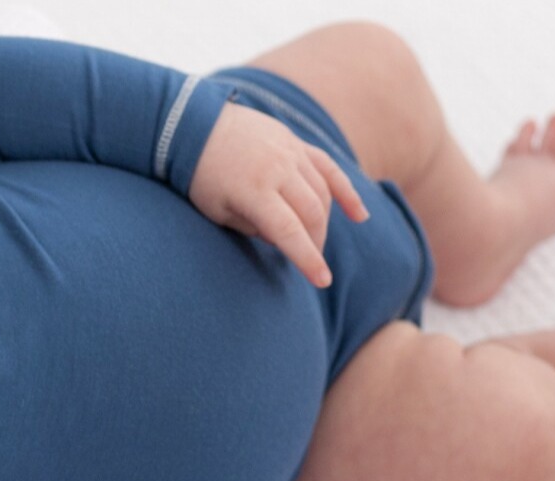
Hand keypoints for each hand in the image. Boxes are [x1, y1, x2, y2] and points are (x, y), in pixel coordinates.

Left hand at [189, 102, 370, 286]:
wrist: (195, 125)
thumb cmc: (201, 176)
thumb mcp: (217, 211)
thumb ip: (253, 227)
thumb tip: (285, 239)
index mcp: (254, 190)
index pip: (289, 230)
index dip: (307, 258)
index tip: (322, 281)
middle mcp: (278, 168)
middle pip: (312, 213)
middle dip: (315, 242)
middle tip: (309, 260)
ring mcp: (290, 152)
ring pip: (322, 193)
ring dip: (323, 222)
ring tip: (315, 241)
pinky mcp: (296, 142)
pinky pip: (329, 168)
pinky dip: (346, 192)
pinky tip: (360, 216)